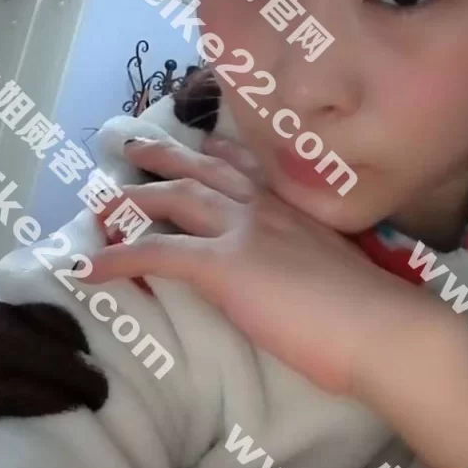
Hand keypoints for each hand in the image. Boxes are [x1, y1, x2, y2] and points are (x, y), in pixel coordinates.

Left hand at [85, 134, 428, 396]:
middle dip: (165, 156)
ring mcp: (243, 231)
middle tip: (135, 144)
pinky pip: (154, 252)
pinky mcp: (223, 264)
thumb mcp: (339, 269)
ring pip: (174, 198)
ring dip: (133, 197)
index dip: (222, 152)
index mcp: (296, 210)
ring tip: (99, 200)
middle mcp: (266, 208)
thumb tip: (299, 272)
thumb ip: (312, 258)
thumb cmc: (372, 312)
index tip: (206, 140)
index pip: (251, 169)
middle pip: (205, 170)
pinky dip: (115, 257)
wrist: (381, 326)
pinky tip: (86, 267)